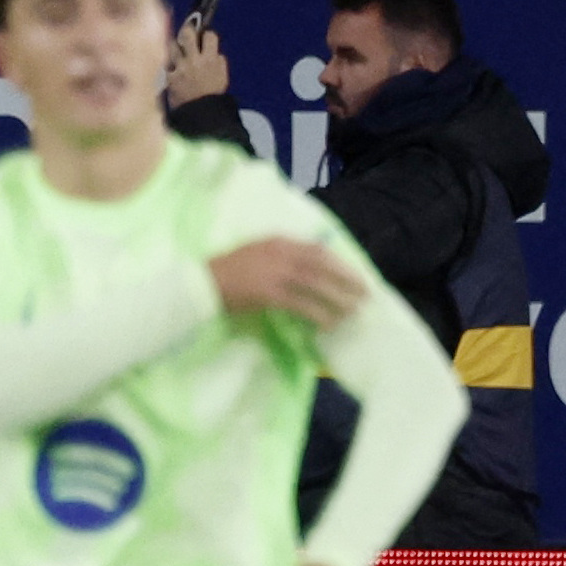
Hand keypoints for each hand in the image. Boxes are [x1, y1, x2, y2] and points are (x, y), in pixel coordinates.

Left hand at [165, 18, 231, 105]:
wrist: (200, 113)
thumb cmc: (211, 94)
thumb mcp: (222, 76)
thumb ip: (218, 61)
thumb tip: (213, 50)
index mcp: (211, 60)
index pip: (209, 36)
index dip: (206, 34)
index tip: (204, 37)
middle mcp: (195, 60)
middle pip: (188, 34)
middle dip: (187, 30)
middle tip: (186, 33)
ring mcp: (181, 68)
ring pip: (172, 45)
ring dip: (174, 46)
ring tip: (175, 50)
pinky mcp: (169, 76)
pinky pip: (165, 63)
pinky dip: (167, 63)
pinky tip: (169, 66)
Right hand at [209, 235, 365, 324]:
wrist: (200, 284)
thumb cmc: (226, 272)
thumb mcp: (257, 255)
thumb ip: (281, 257)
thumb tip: (310, 271)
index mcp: (277, 242)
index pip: (319, 249)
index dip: (341, 263)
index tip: (356, 275)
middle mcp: (279, 253)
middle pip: (323, 264)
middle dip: (347, 279)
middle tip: (365, 294)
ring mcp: (274, 272)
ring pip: (316, 284)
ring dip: (338, 298)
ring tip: (352, 311)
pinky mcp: (268, 293)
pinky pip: (301, 304)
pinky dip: (318, 314)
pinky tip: (328, 323)